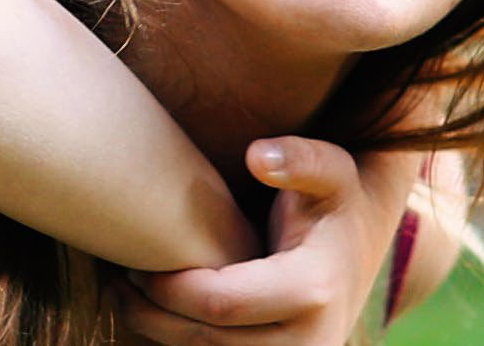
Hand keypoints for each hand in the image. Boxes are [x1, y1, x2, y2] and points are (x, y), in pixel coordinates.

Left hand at [116, 136, 416, 345]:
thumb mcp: (329, 168)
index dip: (168, 288)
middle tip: (120, 282)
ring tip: (129, 298)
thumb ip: (298, 158)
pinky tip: (158, 317)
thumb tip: (256, 156)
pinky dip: (184, 345)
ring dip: (163, 336)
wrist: (363, 242)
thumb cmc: (334, 198)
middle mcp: (311, 342)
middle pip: (208, 342)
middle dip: (154, 316)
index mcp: (312, 289)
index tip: (134, 263)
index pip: (220, 303)